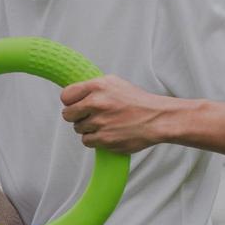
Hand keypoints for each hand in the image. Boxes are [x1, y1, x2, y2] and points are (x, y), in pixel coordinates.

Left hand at [60, 75, 176, 153]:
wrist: (158, 119)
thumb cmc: (137, 101)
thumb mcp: (114, 83)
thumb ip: (92, 87)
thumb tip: (73, 93)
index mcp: (98, 86)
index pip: (66, 96)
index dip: (70, 102)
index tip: (76, 104)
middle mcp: (97, 103)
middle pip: (68, 114)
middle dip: (76, 116)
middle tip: (89, 116)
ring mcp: (101, 122)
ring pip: (78, 128)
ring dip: (88, 128)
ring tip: (104, 123)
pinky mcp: (105, 139)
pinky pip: (86, 141)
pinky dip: (94, 139)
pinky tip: (106, 133)